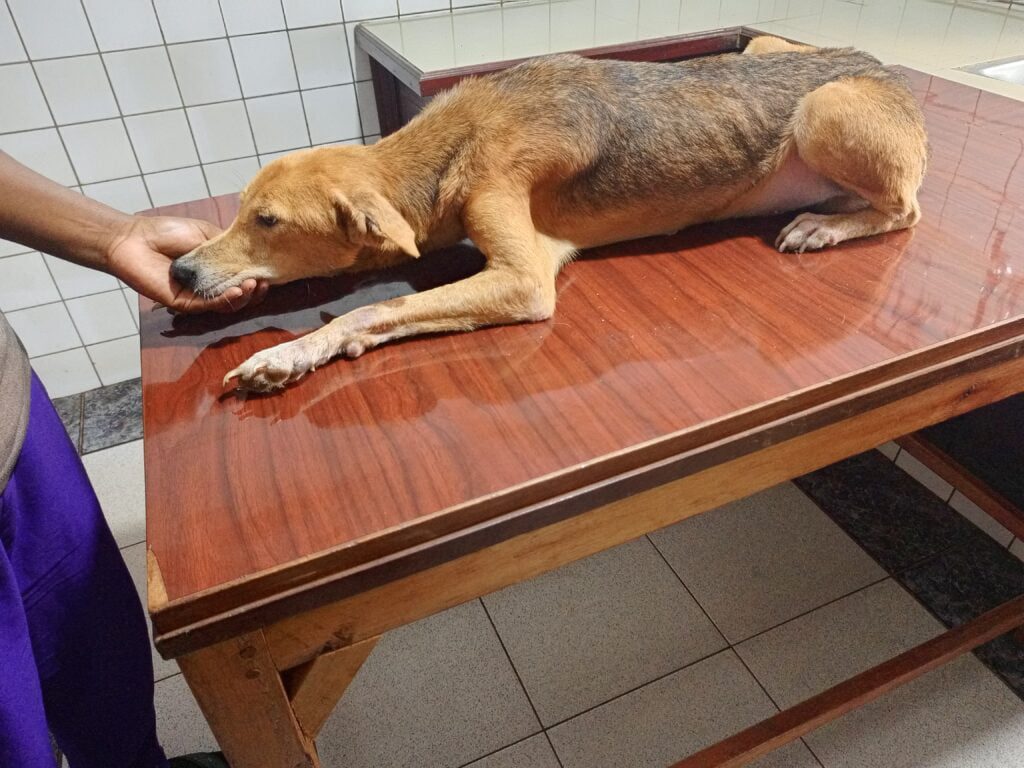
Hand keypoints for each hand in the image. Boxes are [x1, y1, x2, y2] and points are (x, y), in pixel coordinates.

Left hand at [105, 216, 268, 313]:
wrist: (135, 239)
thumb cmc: (167, 232)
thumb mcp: (206, 234)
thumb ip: (228, 245)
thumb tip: (253, 249)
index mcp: (217, 270)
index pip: (243, 279)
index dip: (257, 278)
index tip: (268, 272)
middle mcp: (210, 286)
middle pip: (239, 297)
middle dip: (254, 292)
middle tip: (263, 283)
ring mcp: (198, 297)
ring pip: (227, 305)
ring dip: (242, 297)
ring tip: (251, 285)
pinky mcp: (184, 304)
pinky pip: (208, 306)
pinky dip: (224, 300)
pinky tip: (235, 290)